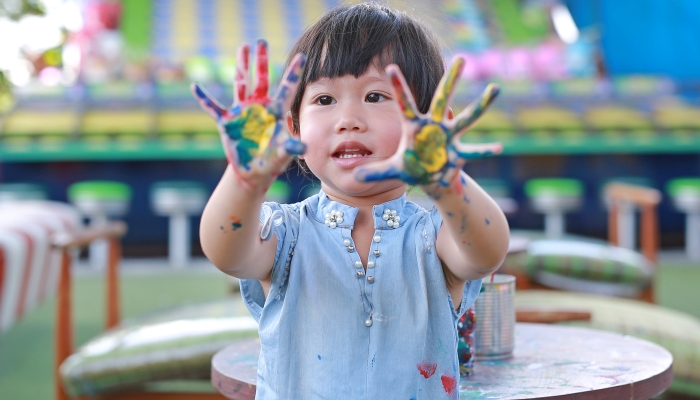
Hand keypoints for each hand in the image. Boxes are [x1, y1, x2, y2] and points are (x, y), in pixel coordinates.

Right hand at [191, 40, 305, 190]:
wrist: (254, 173)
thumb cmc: (272, 162)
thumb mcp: (282, 155)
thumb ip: (289, 148)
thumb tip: (303, 146)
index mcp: (275, 112)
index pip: (286, 89)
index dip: (293, 73)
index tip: (302, 56)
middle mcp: (260, 107)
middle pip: (262, 79)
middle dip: (262, 60)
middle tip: (262, 41)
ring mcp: (243, 113)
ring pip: (242, 84)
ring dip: (241, 66)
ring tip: (243, 46)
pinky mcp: (227, 122)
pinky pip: (213, 108)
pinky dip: (204, 99)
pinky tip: (195, 87)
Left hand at [355, 56, 500, 186]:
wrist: (429, 179)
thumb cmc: (411, 168)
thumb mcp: (392, 170)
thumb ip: (375, 172)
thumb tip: (356, 176)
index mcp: (414, 126)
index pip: (404, 103)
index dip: (398, 86)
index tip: (390, 66)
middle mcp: (434, 126)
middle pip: (442, 98)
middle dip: (451, 80)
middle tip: (461, 58)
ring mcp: (449, 137)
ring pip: (467, 117)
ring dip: (481, 104)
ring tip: (495, 88)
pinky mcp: (459, 153)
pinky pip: (474, 151)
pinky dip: (486, 150)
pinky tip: (499, 147)